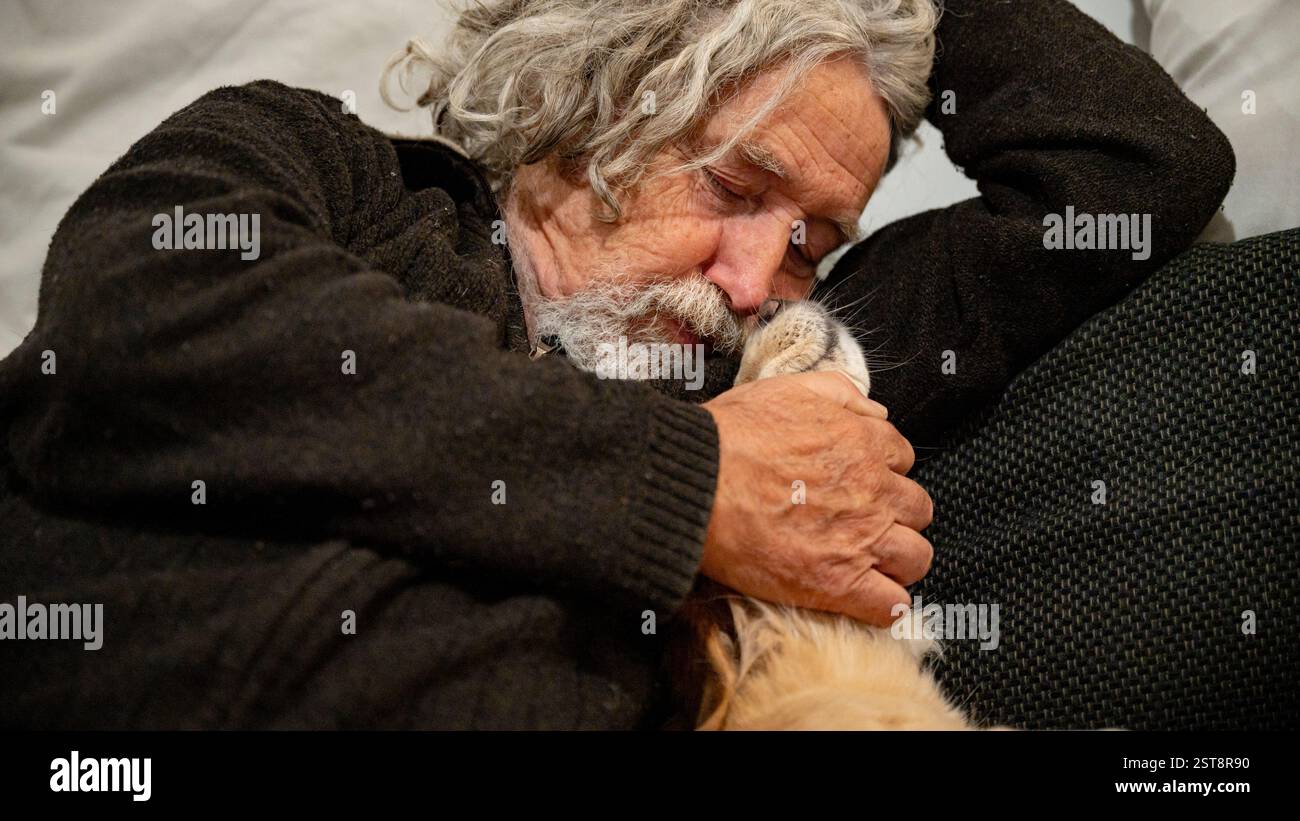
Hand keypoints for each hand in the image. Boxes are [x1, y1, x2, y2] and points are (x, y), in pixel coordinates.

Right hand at [700, 371, 932, 624]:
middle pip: (917, 510)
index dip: (881, 473)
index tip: (857, 484)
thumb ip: (840, 393)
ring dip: (897, 561)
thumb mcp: (788, 389)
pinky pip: (891, 605)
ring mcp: (861, 540)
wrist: (697, 483)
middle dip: (895, 516)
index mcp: (865, 443)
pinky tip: (864, 599)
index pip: (902, 460)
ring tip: (867, 564)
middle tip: (862, 523)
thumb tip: (874, 411)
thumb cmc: (732, 435)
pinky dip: (884, 605)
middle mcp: (874, 491)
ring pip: (916, 558)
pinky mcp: (839, 584)